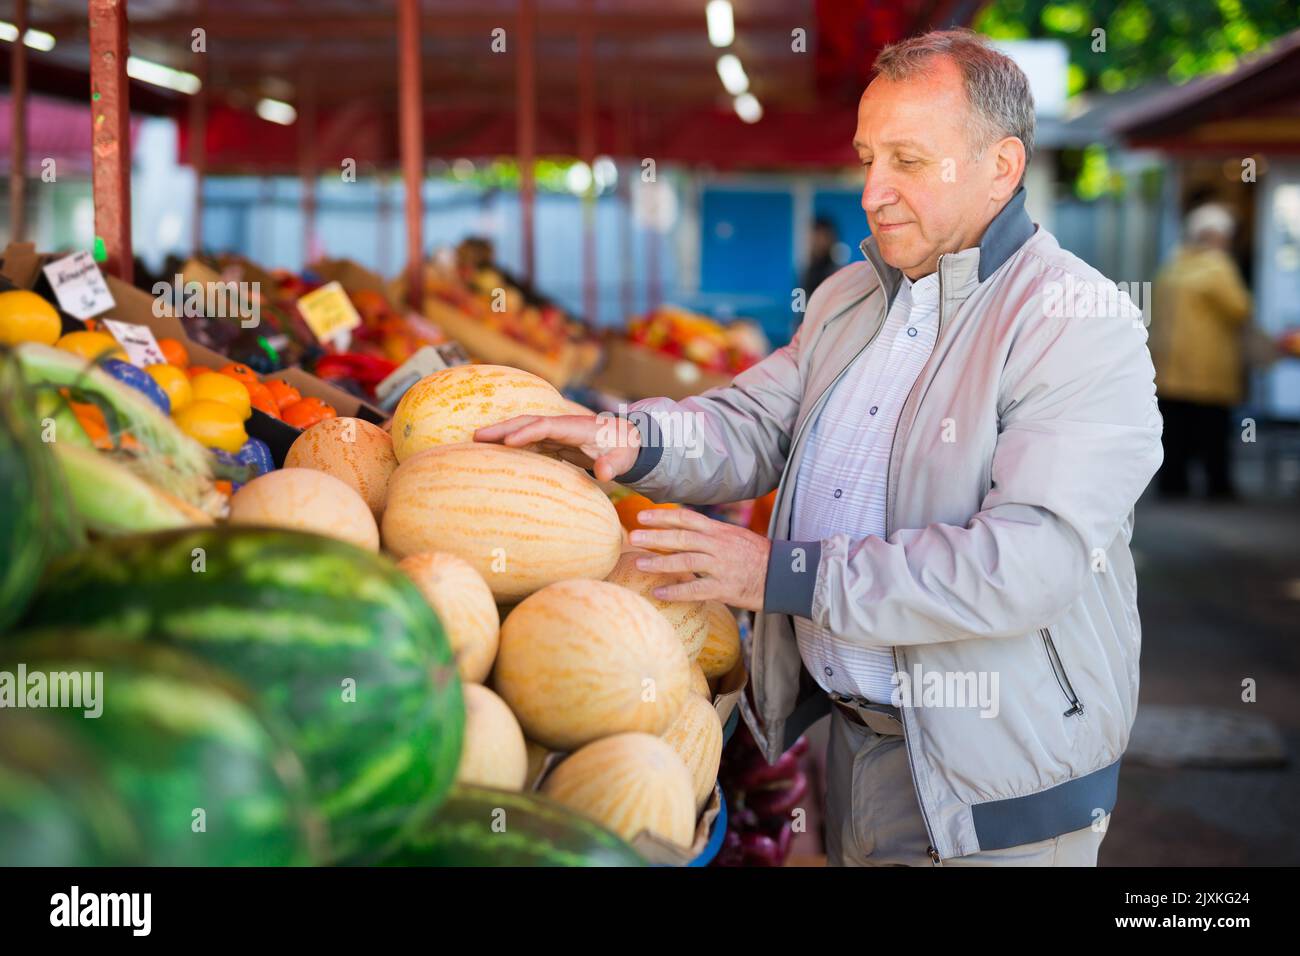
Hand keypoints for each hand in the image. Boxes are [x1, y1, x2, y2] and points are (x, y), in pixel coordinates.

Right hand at [473, 414, 640, 481]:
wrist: (627, 441)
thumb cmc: (624, 449)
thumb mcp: (623, 458)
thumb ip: (614, 465)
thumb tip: (604, 473)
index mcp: (575, 427)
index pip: (546, 426)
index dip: (527, 433)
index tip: (508, 443)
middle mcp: (561, 426)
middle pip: (527, 422)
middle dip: (502, 428)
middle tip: (476, 436)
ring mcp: (555, 433)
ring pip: (523, 430)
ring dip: (501, 436)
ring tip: (476, 443)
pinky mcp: (553, 442)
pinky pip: (528, 442)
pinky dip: (511, 445)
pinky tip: (494, 454)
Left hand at [629, 508, 770, 611]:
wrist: (783, 575)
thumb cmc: (757, 556)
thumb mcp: (735, 536)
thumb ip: (711, 533)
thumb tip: (685, 528)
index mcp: (719, 531)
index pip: (687, 517)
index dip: (664, 516)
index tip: (643, 516)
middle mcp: (718, 545)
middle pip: (681, 537)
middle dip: (655, 536)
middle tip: (632, 536)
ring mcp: (721, 566)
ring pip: (685, 561)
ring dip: (659, 562)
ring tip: (639, 563)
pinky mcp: (724, 588)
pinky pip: (695, 589)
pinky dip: (676, 591)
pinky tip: (659, 592)